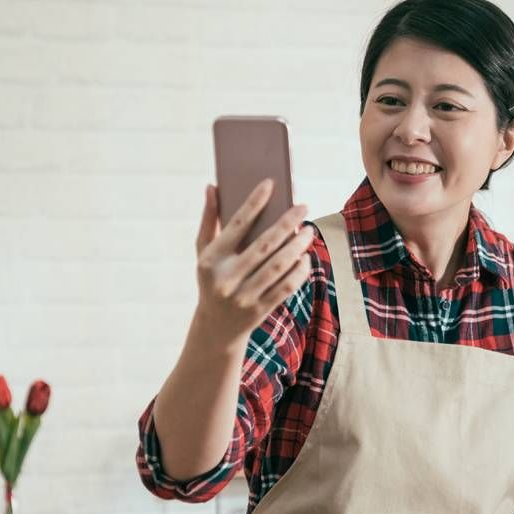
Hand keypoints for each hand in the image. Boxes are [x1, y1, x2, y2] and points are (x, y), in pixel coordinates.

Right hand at [192, 179, 313, 349]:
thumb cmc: (212, 280)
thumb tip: (212, 187)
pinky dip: (299, 272)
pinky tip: (306, 257)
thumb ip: (208, 221)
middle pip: (264, 244)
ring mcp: (243, 296)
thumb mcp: (204, 254)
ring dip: (298, 246)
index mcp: (211, 259)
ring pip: (278, 266)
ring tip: (309, 231)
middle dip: (287, 223)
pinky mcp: (259, 310)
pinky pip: (285, 287)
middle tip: (304, 207)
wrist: (216, 328)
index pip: (236, 225)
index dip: (254, 203)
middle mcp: (226, 278)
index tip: (270, 184)